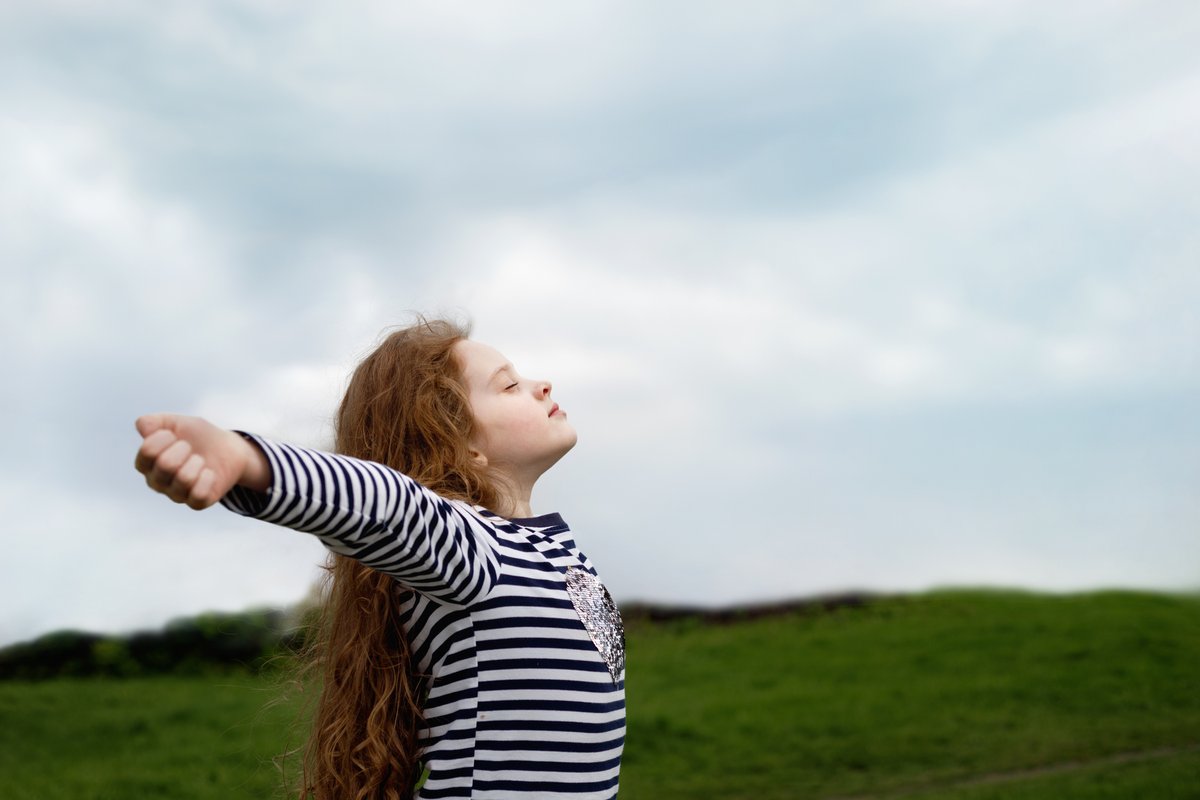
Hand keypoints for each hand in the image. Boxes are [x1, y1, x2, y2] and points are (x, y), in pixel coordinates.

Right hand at [134, 414, 269, 509]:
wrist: (228, 449)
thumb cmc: (197, 436)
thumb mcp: (177, 422)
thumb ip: (156, 422)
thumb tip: (142, 425)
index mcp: (146, 463)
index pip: (148, 451)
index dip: (165, 437)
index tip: (175, 434)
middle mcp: (156, 482)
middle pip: (165, 465)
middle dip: (184, 448)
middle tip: (190, 447)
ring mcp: (175, 495)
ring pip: (184, 479)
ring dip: (197, 462)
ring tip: (200, 460)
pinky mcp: (196, 503)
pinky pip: (199, 494)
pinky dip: (208, 478)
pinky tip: (209, 473)